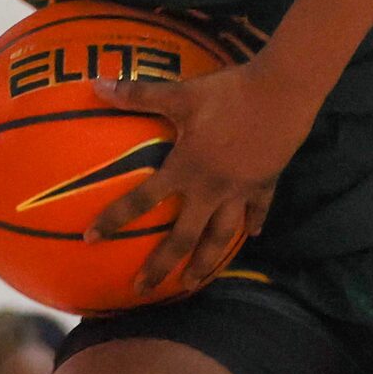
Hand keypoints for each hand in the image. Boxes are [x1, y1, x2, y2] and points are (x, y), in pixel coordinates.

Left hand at [86, 59, 311, 292]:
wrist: (281, 92)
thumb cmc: (229, 92)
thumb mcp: (181, 93)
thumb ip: (138, 93)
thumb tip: (96, 83)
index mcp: (186, 168)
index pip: (142, 200)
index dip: (114, 218)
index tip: (91, 238)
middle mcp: (211, 188)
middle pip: (183, 238)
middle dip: (161, 266)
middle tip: (142, 290)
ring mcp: (240, 190)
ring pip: (221, 237)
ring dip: (205, 262)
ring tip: (193, 283)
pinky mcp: (265, 183)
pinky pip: (258, 211)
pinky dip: (253, 224)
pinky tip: (252, 236)